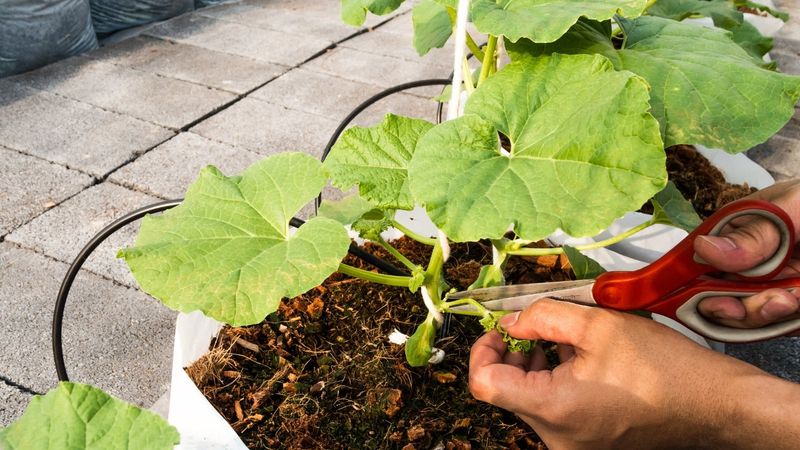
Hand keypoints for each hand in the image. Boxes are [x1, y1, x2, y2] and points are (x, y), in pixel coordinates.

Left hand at [469, 299, 799, 449]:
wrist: (712, 405)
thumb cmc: (664, 369)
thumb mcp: (597, 324)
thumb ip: (542, 316)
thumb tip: (510, 320)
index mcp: (553, 409)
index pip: (484, 384)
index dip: (482, 351)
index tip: (497, 330)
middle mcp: (556, 438)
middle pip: (508, 392)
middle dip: (514, 355)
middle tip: (533, 329)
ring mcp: (571, 446)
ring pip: (530, 401)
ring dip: (535, 368)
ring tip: (565, 342)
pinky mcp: (586, 446)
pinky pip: (554, 412)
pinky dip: (555, 383)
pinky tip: (580, 360)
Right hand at [694, 180, 799, 330]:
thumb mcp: (791, 209)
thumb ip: (752, 233)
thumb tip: (705, 248)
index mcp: (733, 234)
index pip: (694, 265)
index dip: (692, 287)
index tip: (715, 303)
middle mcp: (743, 264)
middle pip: (715, 300)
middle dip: (740, 310)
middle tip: (772, 301)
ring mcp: (766, 286)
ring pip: (747, 319)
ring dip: (767, 316)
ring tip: (792, 299)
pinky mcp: (789, 306)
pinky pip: (778, 326)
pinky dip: (788, 321)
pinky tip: (799, 302)